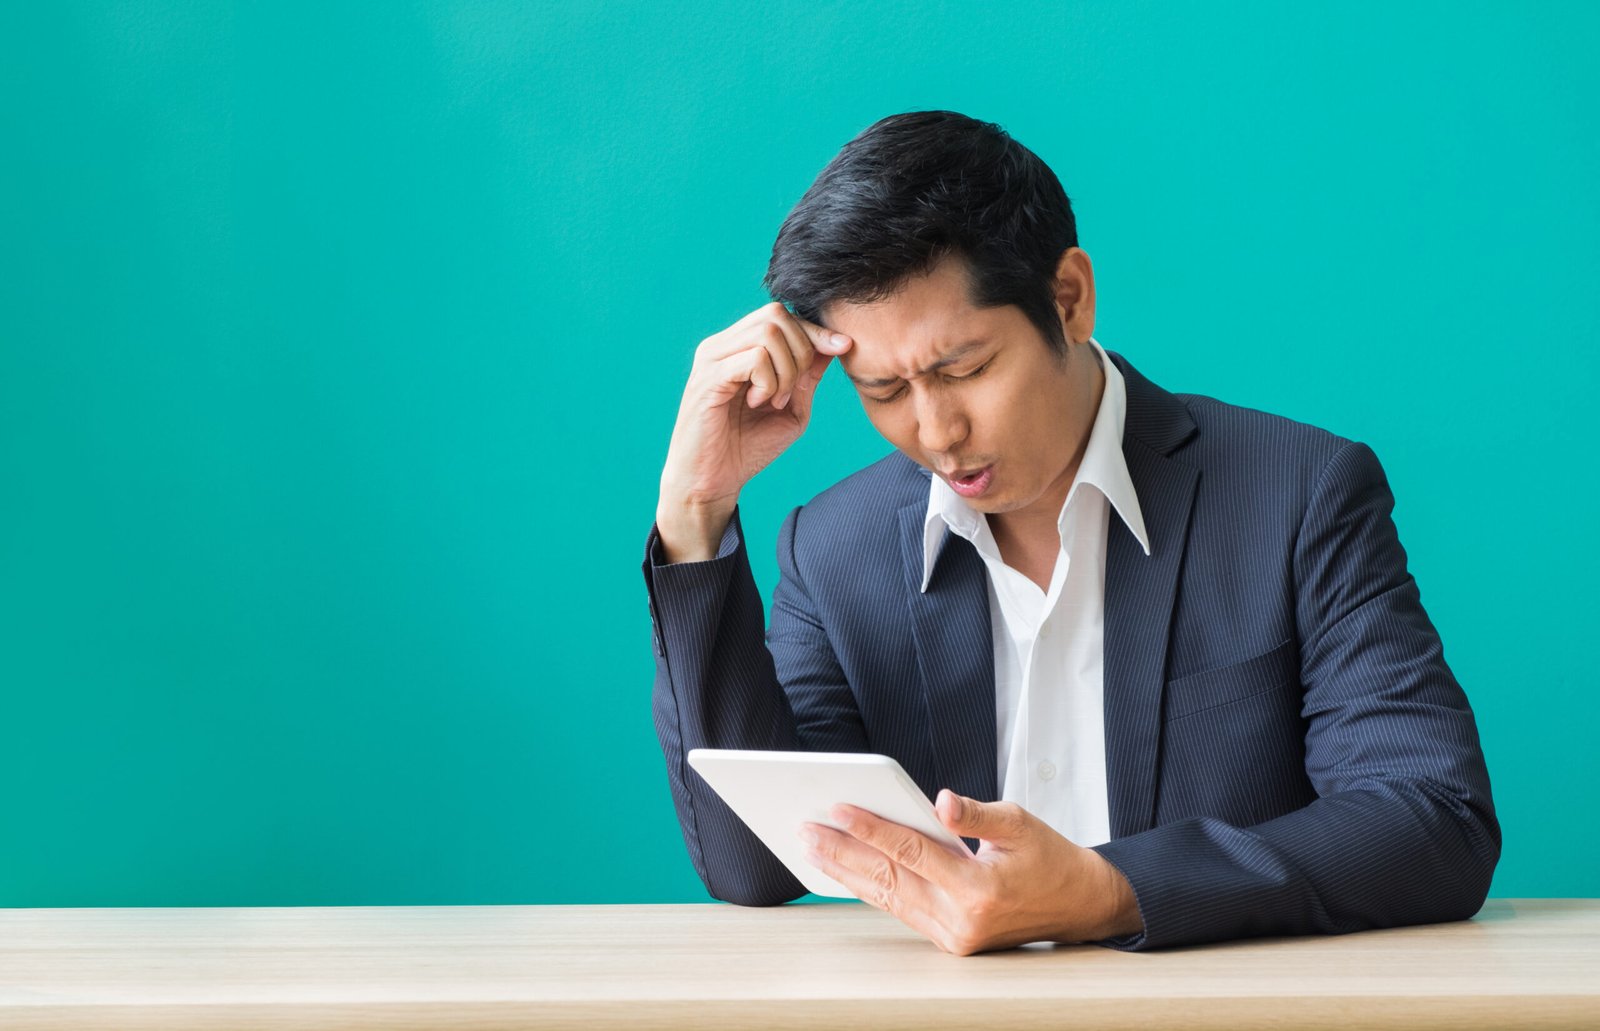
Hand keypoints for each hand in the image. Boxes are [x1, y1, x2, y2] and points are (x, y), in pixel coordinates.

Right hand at [656, 302, 851, 561]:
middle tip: (792, 392)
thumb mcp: (792, 409)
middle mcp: (722, 345)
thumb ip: (808, 376)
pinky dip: (769, 382)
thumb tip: (836, 343)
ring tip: (774, 401)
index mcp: (738, 348)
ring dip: (786, 370)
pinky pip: (755, 358)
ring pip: (768, 332)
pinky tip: (759, 403)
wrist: (712, 483)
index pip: (781, 316)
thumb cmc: (747, 448)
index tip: (843, 347)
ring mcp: (712, 358)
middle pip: (776, 315)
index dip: (815, 330)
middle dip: (801, 351)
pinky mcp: (709, 377)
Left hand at [800, 790, 1143, 954]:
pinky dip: (868, 889)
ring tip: (812, 848)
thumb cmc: (1050, 859)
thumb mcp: (1021, 823)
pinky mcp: (949, 941)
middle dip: (842, 853)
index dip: (872, 828)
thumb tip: (942, 801)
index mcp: (979, 889)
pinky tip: (842, 871)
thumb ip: (977, 814)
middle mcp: (961, 920)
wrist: (1079, 906)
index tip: (837, 808)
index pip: (912, 853)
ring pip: (886, 899)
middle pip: (888, 879)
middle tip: (805, 829)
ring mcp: (952, 937)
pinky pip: (899, 909)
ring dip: (845, 873)